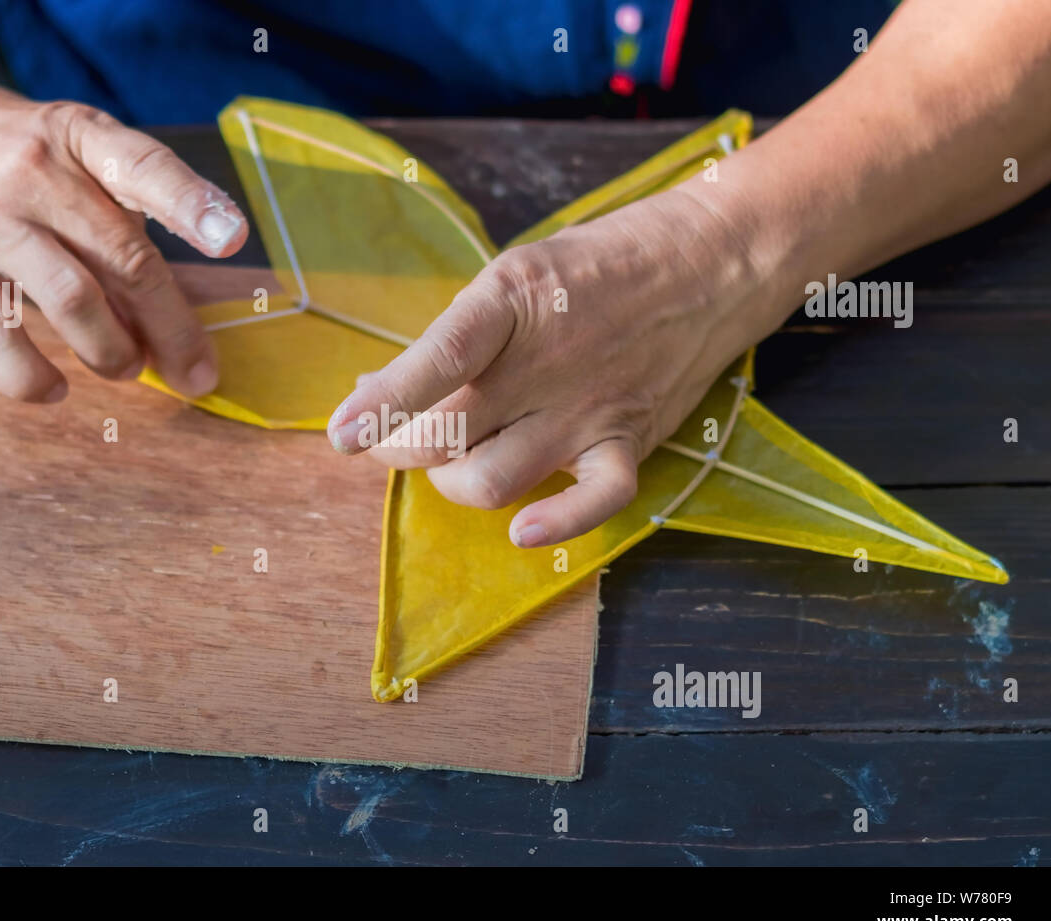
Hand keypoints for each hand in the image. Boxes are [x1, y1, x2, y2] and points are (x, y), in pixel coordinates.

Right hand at [0, 80, 247, 400]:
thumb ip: (126, 221)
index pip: (144, 166)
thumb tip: (169, 323)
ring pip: (71, 301)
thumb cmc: (24, 157)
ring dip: (112, 350)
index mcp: (84, 138)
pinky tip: (58, 388)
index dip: (191, 204)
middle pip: (122, 257)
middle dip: (170, 327)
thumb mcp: (81, 154)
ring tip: (128, 366)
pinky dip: (33, 377)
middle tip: (197, 372)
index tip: (231, 239)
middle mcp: (38, 175)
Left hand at [326, 182, 789, 546]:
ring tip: (446, 461)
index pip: (438, 357)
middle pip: (447, 431)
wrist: (709, 263)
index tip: (341, 433)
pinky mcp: (629, 440)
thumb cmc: (598, 266)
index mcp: (512, 300)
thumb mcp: (519, 274)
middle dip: (397, 446)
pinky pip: (595, 502)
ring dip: (451, 482)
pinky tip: (522, 529)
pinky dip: (558, 525)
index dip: (384, 402)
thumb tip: (387, 390)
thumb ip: (463, 335)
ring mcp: (589, 407)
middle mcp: (547, 360)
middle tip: (386, 437)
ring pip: (493, 478)